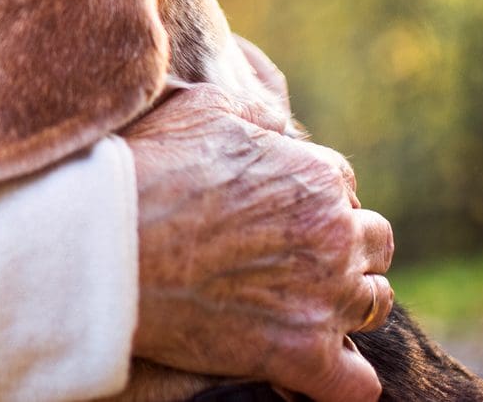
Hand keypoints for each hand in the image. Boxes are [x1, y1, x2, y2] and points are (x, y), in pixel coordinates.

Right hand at [125, 84, 394, 401]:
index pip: (342, 186)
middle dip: (344, 247)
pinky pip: (357, 383)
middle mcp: (334, 236)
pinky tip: (315, 368)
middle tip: (294, 258)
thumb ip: (256, 113)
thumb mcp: (205, 108)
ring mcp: (323, 298)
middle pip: (374, 243)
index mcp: (316, 176)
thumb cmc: (148, 170)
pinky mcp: (300, 355)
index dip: (310, 198)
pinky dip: (343, 379)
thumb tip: (277, 124)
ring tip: (305, 307)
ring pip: (374, 305)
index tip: (276, 214)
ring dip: (348, 304)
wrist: (107, 244)